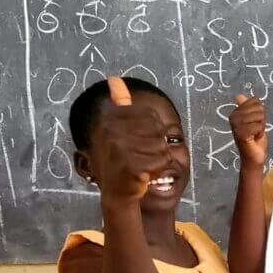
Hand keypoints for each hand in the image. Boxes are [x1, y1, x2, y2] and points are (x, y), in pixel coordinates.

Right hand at [96, 76, 169, 204]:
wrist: (117, 193)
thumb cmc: (120, 160)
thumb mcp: (116, 131)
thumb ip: (119, 105)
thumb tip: (115, 79)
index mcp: (110, 120)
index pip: (149, 116)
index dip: (152, 130)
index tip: (139, 142)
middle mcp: (112, 132)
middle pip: (157, 131)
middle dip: (156, 145)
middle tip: (141, 157)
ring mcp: (121, 150)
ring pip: (161, 147)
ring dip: (158, 158)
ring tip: (143, 165)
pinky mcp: (132, 167)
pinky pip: (162, 161)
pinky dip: (159, 169)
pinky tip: (146, 174)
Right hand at [230, 94, 267, 170]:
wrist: (253, 158)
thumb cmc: (254, 140)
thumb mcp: (253, 121)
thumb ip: (248, 108)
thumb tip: (240, 95)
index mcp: (235, 113)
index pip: (255, 102)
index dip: (260, 113)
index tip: (255, 124)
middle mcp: (233, 117)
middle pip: (258, 108)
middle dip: (261, 120)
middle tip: (255, 131)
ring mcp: (236, 126)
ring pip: (259, 116)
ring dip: (261, 127)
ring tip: (255, 134)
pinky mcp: (241, 134)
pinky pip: (258, 126)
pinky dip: (260, 133)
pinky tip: (255, 138)